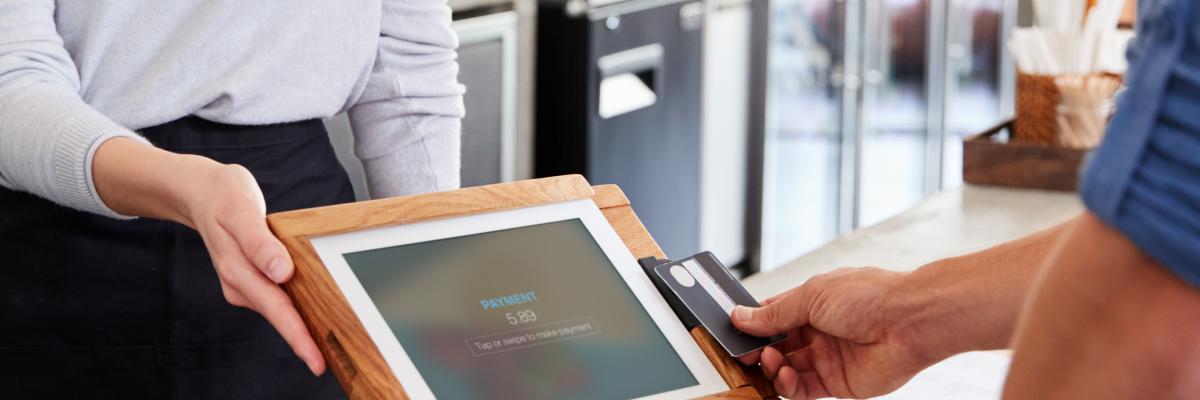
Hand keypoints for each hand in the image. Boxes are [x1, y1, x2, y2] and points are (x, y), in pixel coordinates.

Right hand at [180, 164, 324, 374]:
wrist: (201, 193)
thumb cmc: (223, 196)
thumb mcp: (242, 210)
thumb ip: (260, 243)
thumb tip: (281, 272)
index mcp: (238, 269)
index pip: (276, 308)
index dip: (298, 336)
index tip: (316, 360)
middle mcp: (240, 282)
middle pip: (278, 315)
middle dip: (302, 341)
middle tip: (325, 364)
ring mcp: (243, 283)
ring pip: (276, 308)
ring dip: (298, 327)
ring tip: (324, 347)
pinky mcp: (249, 279)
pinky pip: (274, 297)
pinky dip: (291, 308)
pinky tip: (308, 314)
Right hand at [731, 268, 935, 398]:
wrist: (908, 323)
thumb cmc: (869, 297)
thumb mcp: (811, 296)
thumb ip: (774, 313)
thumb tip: (741, 316)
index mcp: (812, 304)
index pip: (773, 316)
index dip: (752, 324)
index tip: (733, 330)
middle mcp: (818, 331)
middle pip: (775, 345)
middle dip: (756, 349)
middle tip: (742, 352)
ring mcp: (826, 358)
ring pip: (784, 369)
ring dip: (770, 367)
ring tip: (767, 360)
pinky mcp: (835, 383)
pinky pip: (801, 389)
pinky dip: (786, 386)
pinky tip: (782, 375)